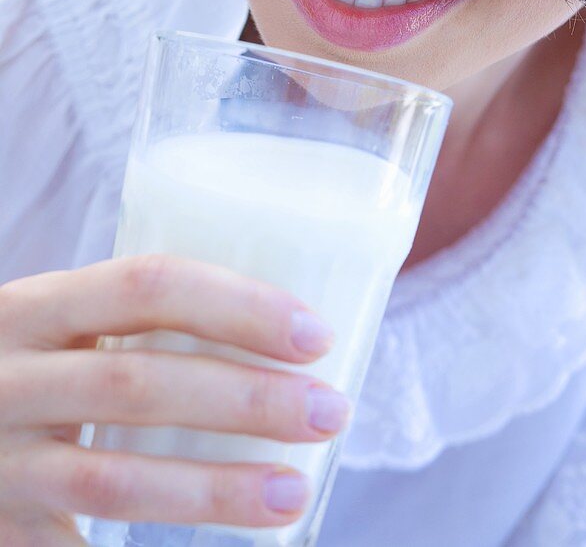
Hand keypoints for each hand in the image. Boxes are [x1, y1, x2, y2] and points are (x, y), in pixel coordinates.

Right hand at [0, 254, 350, 545]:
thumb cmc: (29, 365)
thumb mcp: (60, 322)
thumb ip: (134, 322)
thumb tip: (279, 332)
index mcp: (40, 305)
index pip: (149, 285)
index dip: (239, 307)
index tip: (314, 335)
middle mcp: (11, 376)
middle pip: (140, 382)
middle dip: (246, 400)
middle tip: (329, 411)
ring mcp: (1, 460)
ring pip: (114, 480)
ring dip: (214, 489)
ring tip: (292, 491)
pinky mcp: (2, 528)